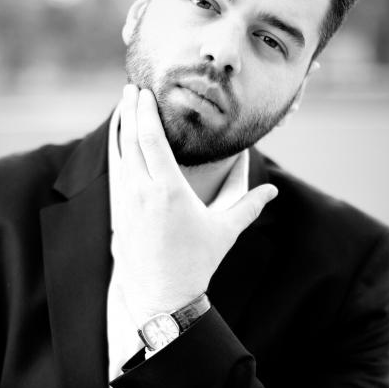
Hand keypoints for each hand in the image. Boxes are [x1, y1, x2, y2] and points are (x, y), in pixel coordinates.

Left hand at [114, 84, 277, 323]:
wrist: (162, 298)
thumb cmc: (196, 264)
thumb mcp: (224, 232)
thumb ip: (248, 207)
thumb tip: (273, 191)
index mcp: (168, 191)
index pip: (151, 140)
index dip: (145, 112)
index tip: (143, 92)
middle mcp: (142, 193)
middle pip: (130, 141)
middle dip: (129, 112)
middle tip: (130, 89)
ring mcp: (126, 205)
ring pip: (118, 158)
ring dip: (120, 130)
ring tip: (121, 109)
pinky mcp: (118, 217)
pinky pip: (115, 177)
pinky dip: (116, 156)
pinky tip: (118, 148)